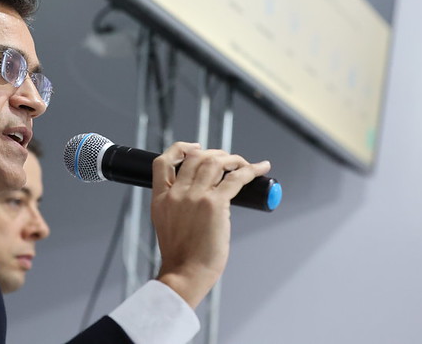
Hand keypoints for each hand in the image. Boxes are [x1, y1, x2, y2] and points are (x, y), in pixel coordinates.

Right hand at [151, 142, 270, 307]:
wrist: (186, 272)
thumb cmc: (181, 254)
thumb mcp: (165, 222)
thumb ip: (175, 204)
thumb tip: (198, 192)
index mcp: (160, 197)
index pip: (163, 161)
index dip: (180, 148)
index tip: (195, 148)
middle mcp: (176, 193)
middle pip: (196, 157)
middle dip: (215, 153)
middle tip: (228, 160)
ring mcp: (195, 196)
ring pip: (215, 162)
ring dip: (233, 159)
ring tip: (244, 164)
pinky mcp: (215, 204)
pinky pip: (236, 178)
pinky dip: (251, 170)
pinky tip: (261, 168)